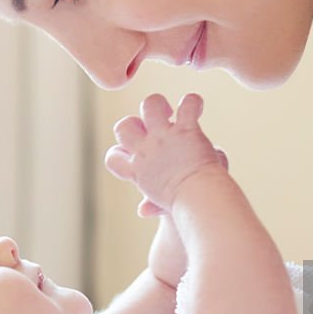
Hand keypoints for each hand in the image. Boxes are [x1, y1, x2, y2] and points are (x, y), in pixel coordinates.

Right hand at [105, 94, 222, 212]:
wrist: (200, 199)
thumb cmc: (184, 205)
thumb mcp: (162, 203)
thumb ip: (152, 204)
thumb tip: (141, 211)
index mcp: (137, 170)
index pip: (112, 157)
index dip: (120, 152)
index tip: (135, 154)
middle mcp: (146, 150)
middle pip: (123, 127)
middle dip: (134, 123)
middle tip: (154, 129)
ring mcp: (164, 137)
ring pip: (150, 104)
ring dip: (159, 104)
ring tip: (171, 113)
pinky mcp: (186, 130)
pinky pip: (187, 106)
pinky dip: (193, 102)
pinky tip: (196, 107)